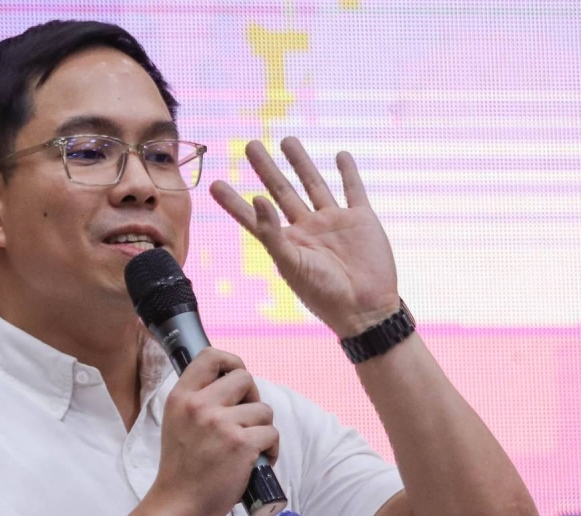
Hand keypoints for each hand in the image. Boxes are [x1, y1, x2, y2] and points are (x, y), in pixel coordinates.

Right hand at [147, 348, 278, 515]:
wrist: (178, 506)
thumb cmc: (180, 469)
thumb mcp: (176, 423)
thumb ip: (197, 403)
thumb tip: (231, 386)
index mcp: (181, 397)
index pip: (210, 356)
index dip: (231, 361)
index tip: (236, 376)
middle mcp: (200, 405)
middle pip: (245, 378)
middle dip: (253, 398)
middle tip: (247, 421)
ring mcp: (221, 424)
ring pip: (263, 409)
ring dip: (263, 428)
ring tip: (250, 448)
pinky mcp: (242, 444)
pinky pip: (272, 433)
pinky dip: (272, 449)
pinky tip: (260, 461)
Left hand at [210, 137, 400, 337]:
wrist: (366, 309)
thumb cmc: (324, 294)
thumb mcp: (292, 264)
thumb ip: (272, 232)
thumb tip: (258, 198)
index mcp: (287, 242)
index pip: (253, 217)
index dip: (234, 201)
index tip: (215, 183)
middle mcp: (307, 229)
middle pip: (282, 191)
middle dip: (265, 168)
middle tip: (250, 145)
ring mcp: (334, 223)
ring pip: (314, 184)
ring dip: (301, 162)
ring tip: (287, 140)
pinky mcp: (361, 220)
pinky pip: (353, 190)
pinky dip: (348, 172)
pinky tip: (341, 156)